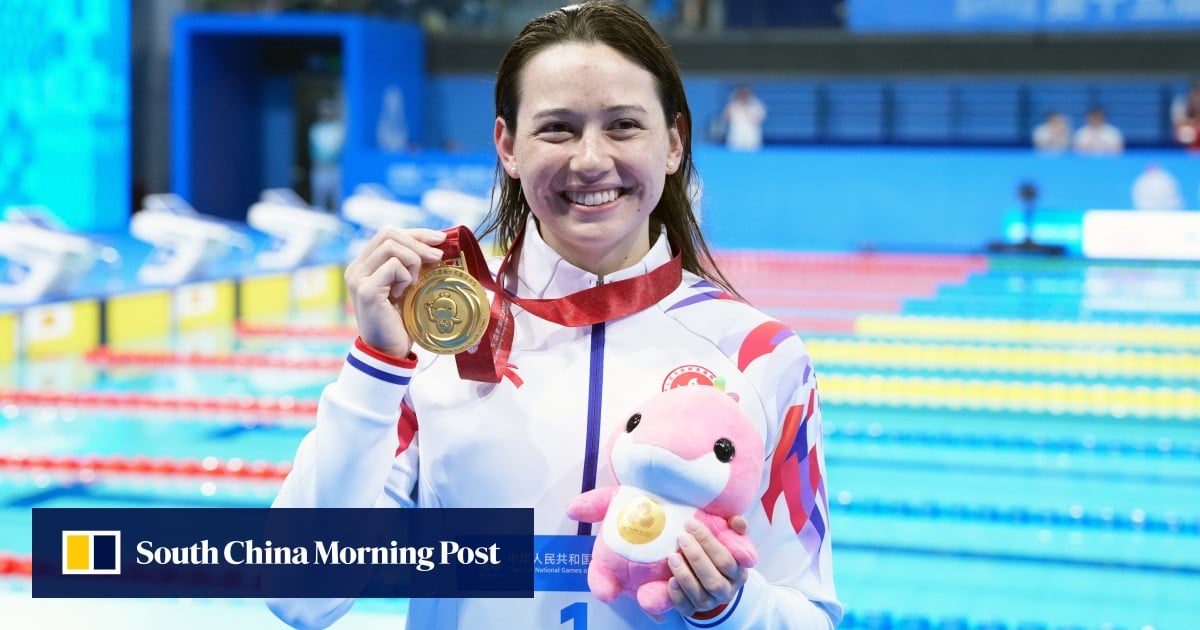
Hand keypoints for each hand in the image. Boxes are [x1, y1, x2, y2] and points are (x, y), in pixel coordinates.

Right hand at [344, 226, 446, 356]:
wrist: (389, 352)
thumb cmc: (401, 321)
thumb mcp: (408, 286)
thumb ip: (413, 265)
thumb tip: (437, 243)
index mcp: (364, 265)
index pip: (388, 233)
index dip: (416, 233)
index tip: (439, 239)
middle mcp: (356, 269)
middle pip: (389, 233)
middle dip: (419, 242)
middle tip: (438, 258)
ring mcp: (358, 278)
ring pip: (392, 246)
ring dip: (413, 261)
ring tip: (415, 283)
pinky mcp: (367, 290)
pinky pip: (394, 267)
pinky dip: (407, 277)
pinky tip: (404, 294)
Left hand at [666, 516, 750, 617]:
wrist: (714, 585)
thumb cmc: (719, 557)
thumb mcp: (730, 543)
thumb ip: (735, 530)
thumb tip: (736, 520)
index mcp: (738, 572)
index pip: (726, 560)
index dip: (708, 542)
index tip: (691, 524)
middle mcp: (727, 590)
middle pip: (713, 579)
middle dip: (696, 557)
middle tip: (681, 538)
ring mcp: (711, 603)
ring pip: (700, 595)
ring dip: (685, 575)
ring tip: (672, 556)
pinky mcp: (695, 610)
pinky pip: (687, 608)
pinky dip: (678, 595)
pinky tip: (670, 580)